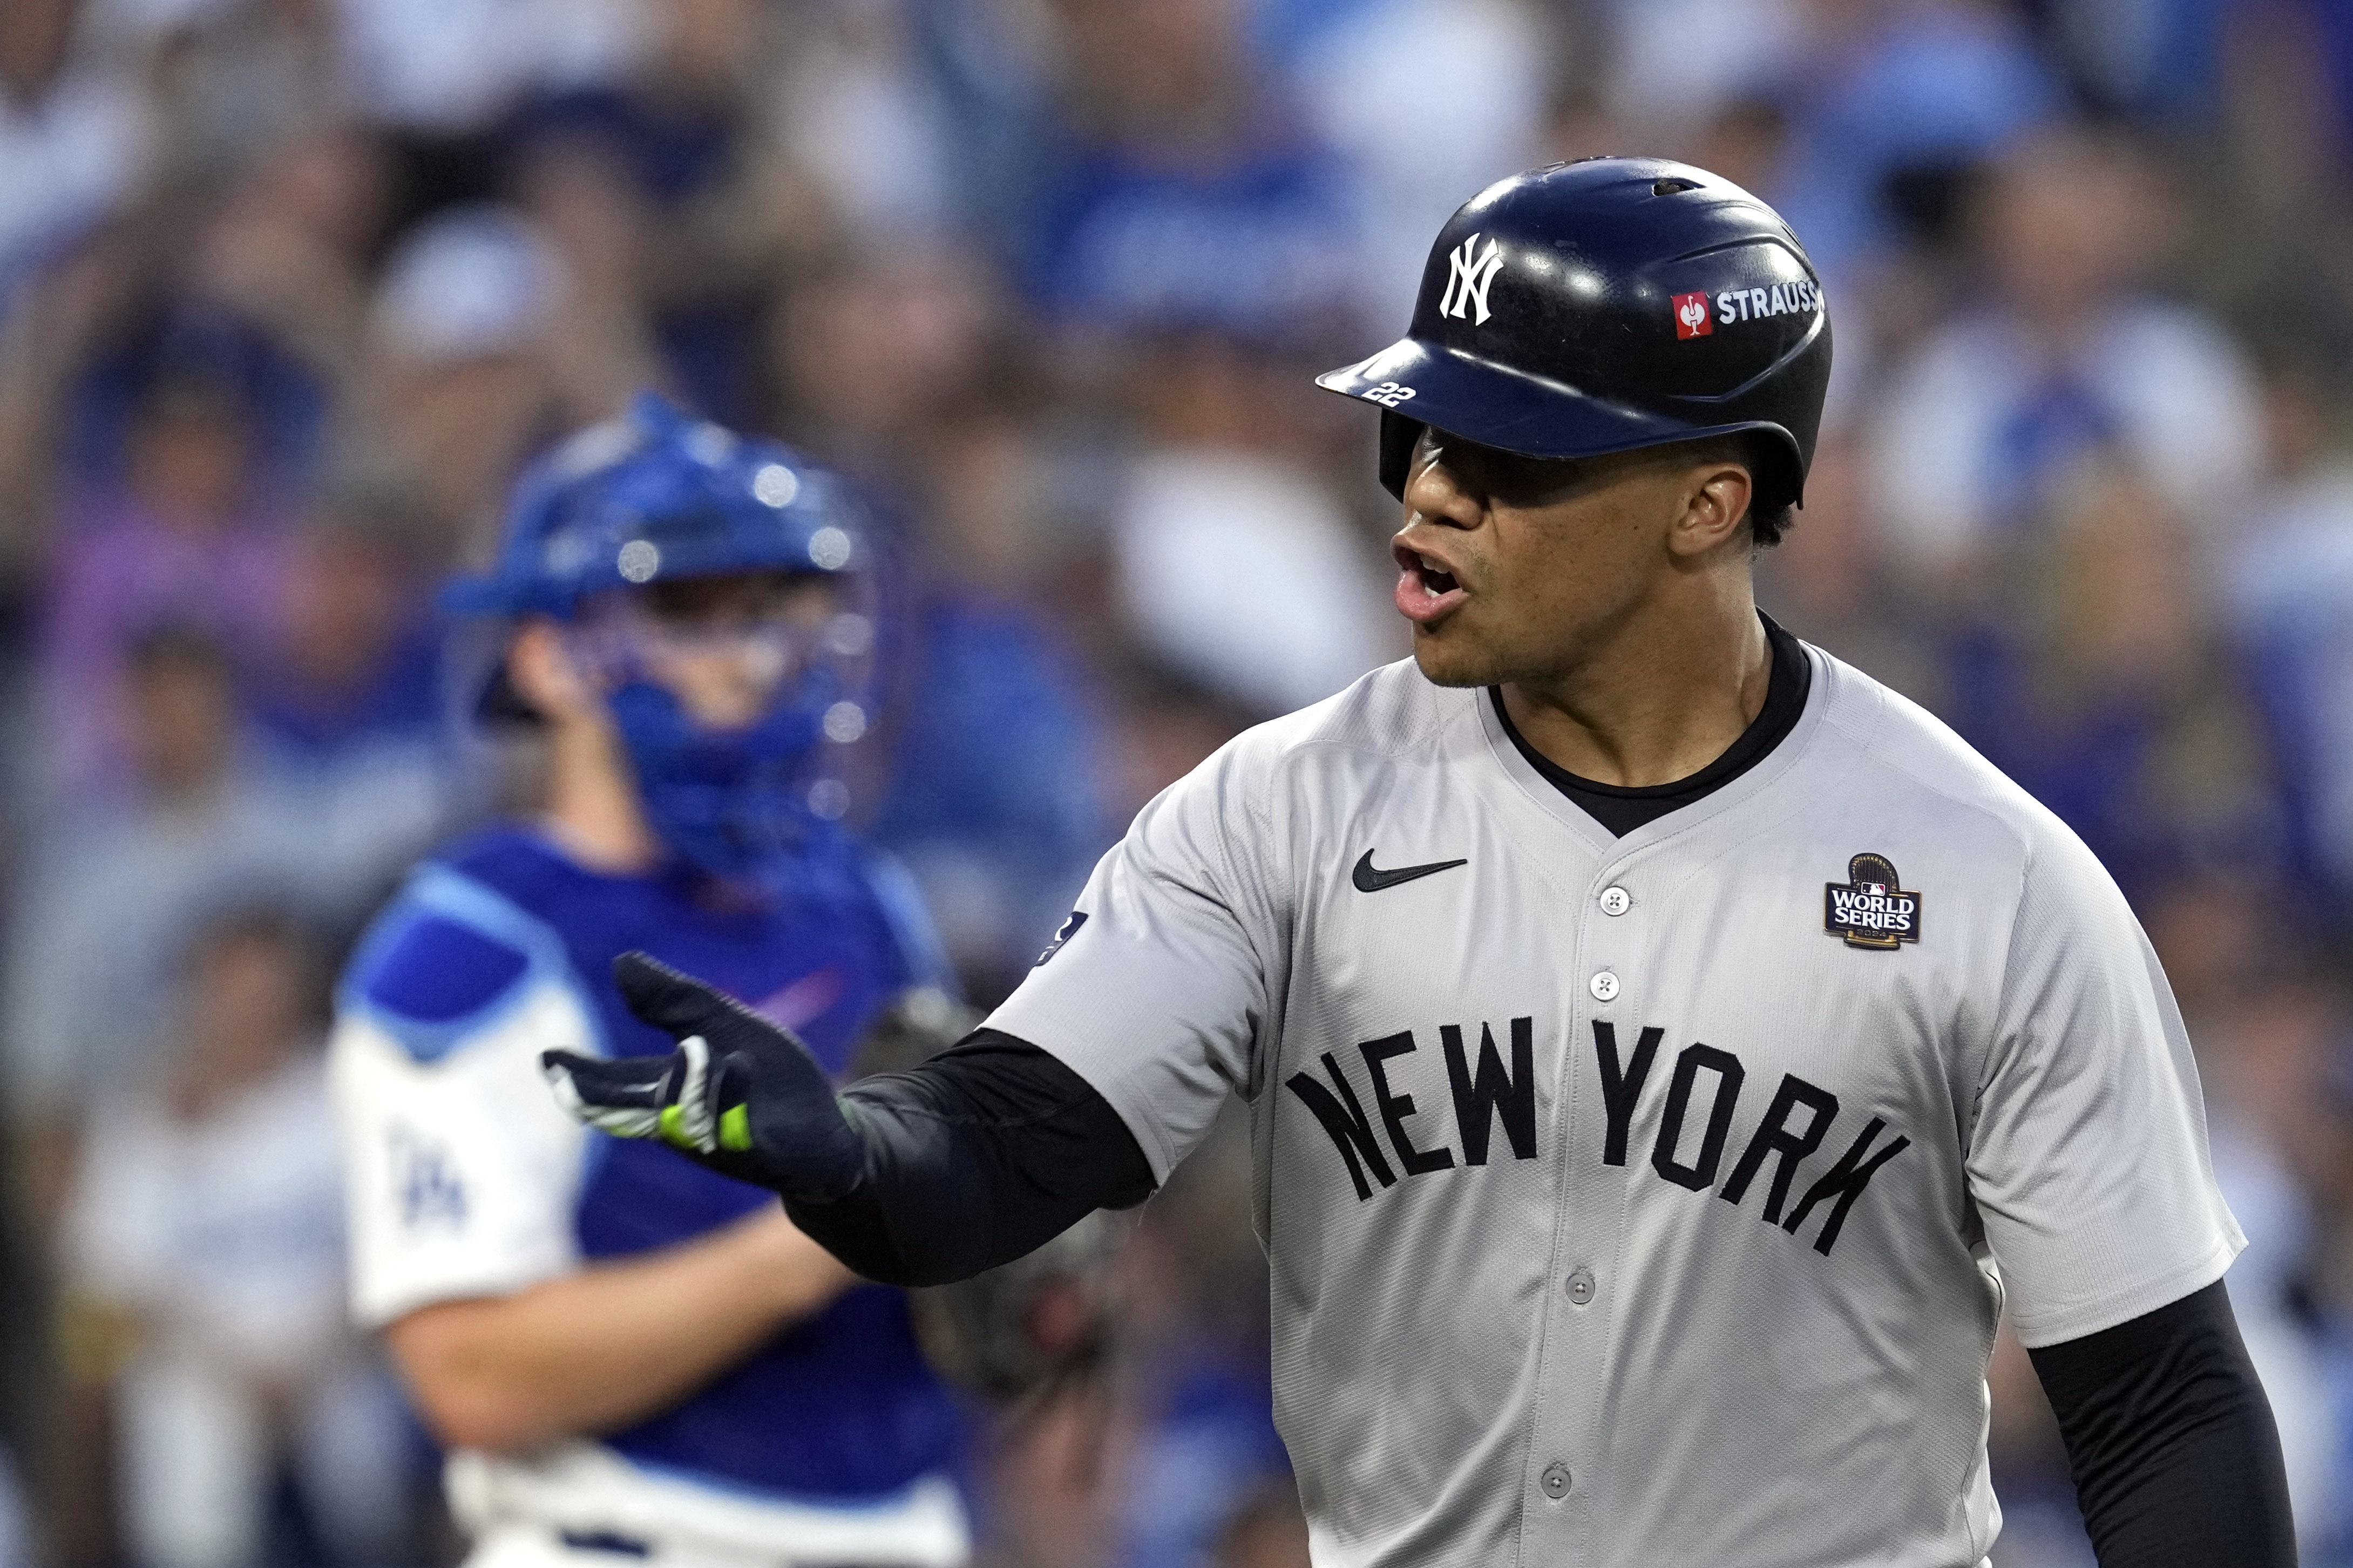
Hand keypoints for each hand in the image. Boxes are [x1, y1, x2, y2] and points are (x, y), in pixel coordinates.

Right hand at [541, 953, 865, 1200]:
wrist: (829, 1124)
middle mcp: (683, 1122)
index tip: (547, 1058)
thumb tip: (621, 962)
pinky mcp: (759, 1156)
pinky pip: (737, 1131)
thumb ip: (675, 1000)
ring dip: (686, 1086)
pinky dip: (734, 1097)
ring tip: (692, 1050)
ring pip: (685, 1120)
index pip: (616, 1083)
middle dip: (603, 1097)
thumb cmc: (767, 1077)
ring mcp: (719, 1143)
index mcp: (669, 1091)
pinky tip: (739, 1063)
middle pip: (635, 1110)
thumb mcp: (723, 1024)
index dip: (581, 1075)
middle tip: (570, 1078)